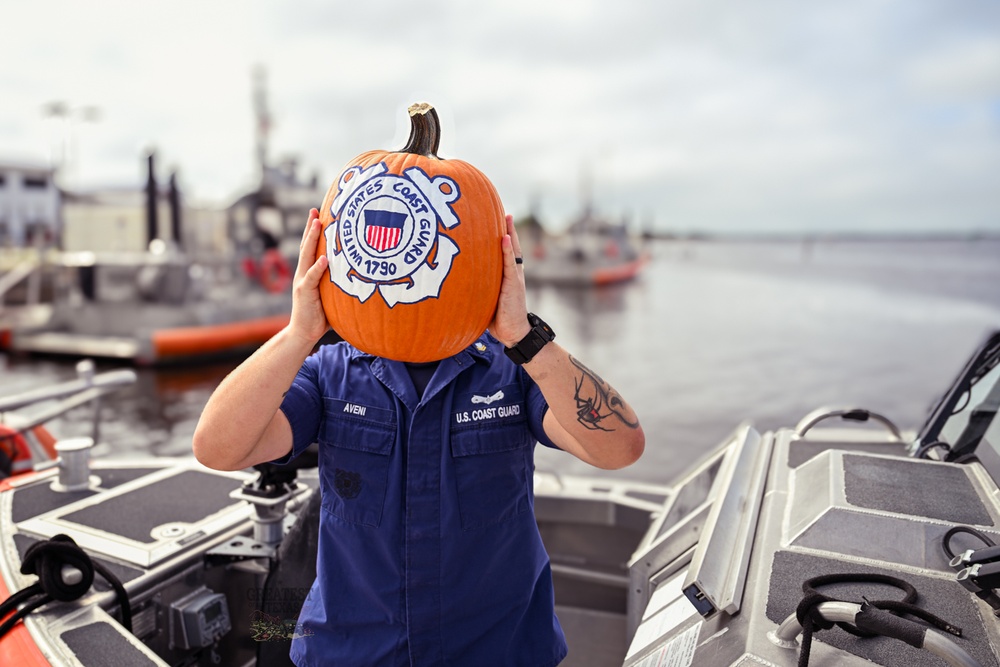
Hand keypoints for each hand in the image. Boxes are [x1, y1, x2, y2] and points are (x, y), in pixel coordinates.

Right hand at [288, 208, 330, 344]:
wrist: (304, 334)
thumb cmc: (321, 316)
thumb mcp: (332, 297)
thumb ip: (340, 286)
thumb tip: (363, 280)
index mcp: (310, 273)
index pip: (311, 248)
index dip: (314, 232)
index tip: (319, 214)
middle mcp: (304, 274)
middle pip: (306, 246)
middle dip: (310, 228)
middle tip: (315, 210)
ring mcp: (302, 282)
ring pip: (307, 256)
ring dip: (312, 239)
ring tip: (317, 224)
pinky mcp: (304, 292)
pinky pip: (312, 278)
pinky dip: (318, 267)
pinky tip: (324, 258)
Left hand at [487, 214, 531, 347]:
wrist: (512, 332)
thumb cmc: (498, 319)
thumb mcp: (485, 301)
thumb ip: (477, 290)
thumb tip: (455, 287)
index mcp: (506, 277)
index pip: (505, 253)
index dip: (502, 238)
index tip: (496, 221)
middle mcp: (512, 274)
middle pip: (511, 247)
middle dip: (508, 229)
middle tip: (504, 212)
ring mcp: (514, 278)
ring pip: (512, 251)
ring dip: (510, 233)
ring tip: (507, 217)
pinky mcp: (514, 284)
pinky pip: (510, 264)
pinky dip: (508, 250)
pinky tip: (505, 237)